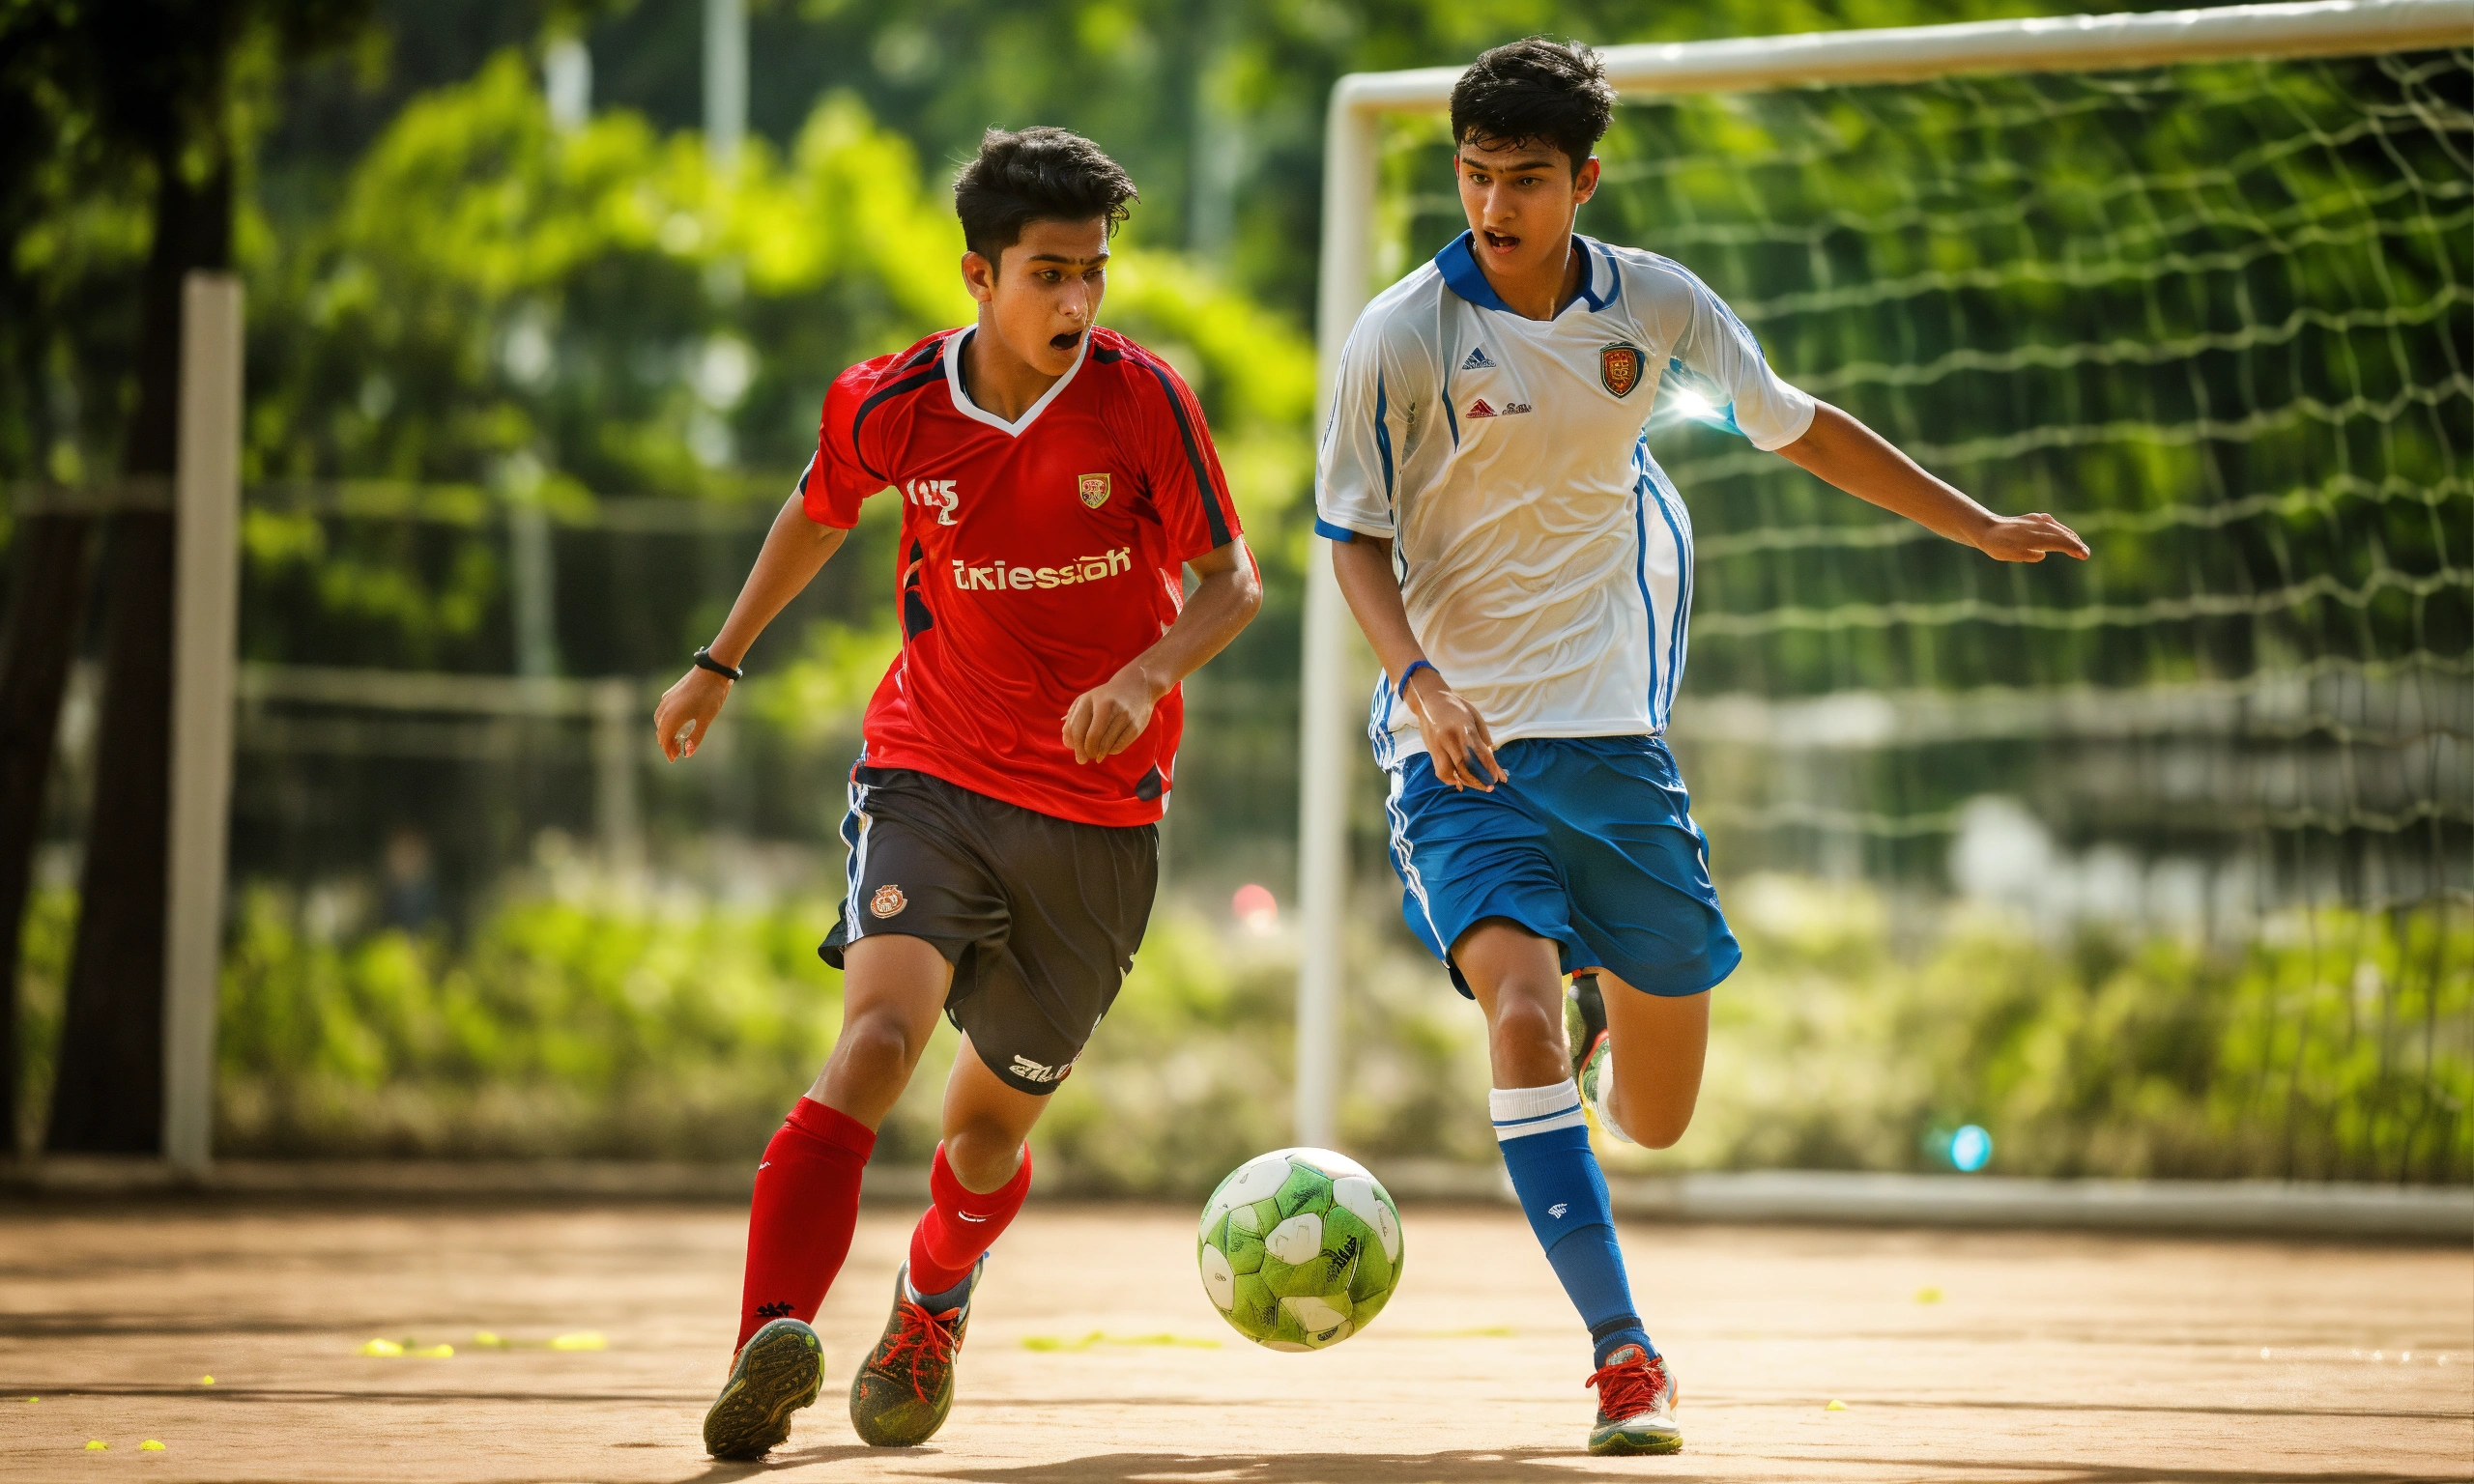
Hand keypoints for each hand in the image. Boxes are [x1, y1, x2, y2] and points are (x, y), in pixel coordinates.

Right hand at [654, 666, 730, 760]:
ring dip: (665, 733)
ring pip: (660, 722)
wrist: (711, 671)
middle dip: (667, 744)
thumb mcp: (706, 719)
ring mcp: (666, 700)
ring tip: (676, 740)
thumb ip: (696, 737)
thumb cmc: (710, 696)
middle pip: (661, 732)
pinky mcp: (669, 694)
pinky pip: (662, 712)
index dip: (668, 751)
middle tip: (677, 753)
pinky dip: (665, 722)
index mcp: (672, 717)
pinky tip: (675, 724)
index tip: (674, 759)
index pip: (664, 739)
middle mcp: (665, 709)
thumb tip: (687, 753)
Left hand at [1062, 664, 1163, 763]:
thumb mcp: (1087, 699)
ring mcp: (1123, 716)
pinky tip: (1108, 748)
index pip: (1076, 729)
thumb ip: (1073, 717)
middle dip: (1085, 753)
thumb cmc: (1106, 697)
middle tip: (1084, 759)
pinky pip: (1118, 747)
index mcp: (1090, 699)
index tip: (1075, 751)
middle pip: (1092, 738)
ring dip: (1097, 754)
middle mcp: (1107, 706)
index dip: (1074, 745)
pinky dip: (1110, 751)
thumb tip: (1067, 738)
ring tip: (1096, 754)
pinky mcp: (1135, 726)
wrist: (1138, 685)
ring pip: (1105, 745)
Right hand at [1404, 668, 1505, 790]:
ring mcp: (1438, 745)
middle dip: (1479, 779)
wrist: (1429, 699)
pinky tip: (1459, 782)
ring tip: (1477, 785)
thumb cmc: (1456, 707)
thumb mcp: (1474, 716)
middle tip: (1490, 786)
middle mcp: (1450, 738)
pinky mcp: (1431, 750)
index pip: (1480, 752)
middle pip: (1465, 766)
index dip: (1490, 768)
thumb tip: (1492, 755)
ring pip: (1451, 772)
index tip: (1498, 778)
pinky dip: (1450, 779)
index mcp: (1464, 727)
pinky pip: (1440, 770)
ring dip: (1465, 782)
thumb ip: (1483, 736)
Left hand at [1975, 512, 2089, 562]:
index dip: (2074, 548)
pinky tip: (2063, 534)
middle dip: (2075, 544)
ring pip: (2059, 528)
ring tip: (2078, 546)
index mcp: (2035, 537)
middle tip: (2085, 554)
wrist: (1986, 527)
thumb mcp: (2010, 554)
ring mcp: (2037, 521)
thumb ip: (2027, 555)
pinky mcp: (2035, 519)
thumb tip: (2042, 554)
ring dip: (2070, 537)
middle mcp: (2039, 526)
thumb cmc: (1997, 545)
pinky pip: (2053, 524)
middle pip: (2063, 534)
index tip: (2084, 555)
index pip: (2061, 542)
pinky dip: (2061, 530)